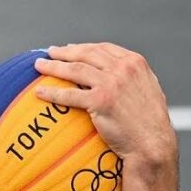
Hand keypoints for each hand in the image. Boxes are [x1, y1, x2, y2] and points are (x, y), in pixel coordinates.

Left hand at [34, 43, 176, 166]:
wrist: (152, 142)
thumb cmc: (149, 121)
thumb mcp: (147, 89)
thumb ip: (132, 77)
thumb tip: (115, 72)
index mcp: (135, 62)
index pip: (103, 48)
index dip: (82, 48)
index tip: (68, 49)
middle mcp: (123, 69)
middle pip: (86, 54)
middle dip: (64, 52)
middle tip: (48, 52)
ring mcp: (112, 83)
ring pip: (74, 69)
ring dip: (53, 66)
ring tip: (38, 66)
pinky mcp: (100, 101)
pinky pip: (69, 94)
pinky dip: (52, 92)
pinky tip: (39, 92)